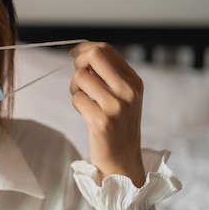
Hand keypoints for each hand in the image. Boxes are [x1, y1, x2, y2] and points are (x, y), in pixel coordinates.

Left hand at [69, 42, 145, 186]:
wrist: (122, 160)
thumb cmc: (116, 125)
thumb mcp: (121, 96)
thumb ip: (107, 74)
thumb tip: (82, 52)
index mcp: (133, 81)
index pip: (105, 49)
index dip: (84, 48)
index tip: (75, 56)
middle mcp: (128, 90)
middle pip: (94, 55)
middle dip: (78, 61)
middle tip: (79, 77)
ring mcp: (116, 105)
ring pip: (80, 77)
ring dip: (75, 88)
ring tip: (85, 101)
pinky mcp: (101, 120)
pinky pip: (77, 98)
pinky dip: (77, 104)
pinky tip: (86, 114)